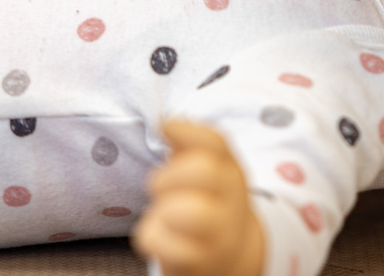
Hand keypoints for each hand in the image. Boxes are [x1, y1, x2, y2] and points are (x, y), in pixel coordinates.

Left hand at [132, 121, 263, 275]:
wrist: (228, 255)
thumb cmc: (206, 203)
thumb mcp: (207, 170)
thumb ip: (188, 144)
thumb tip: (167, 122)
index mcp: (231, 171)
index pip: (217, 142)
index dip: (187, 130)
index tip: (165, 127)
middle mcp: (231, 200)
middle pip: (204, 171)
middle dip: (169, 175)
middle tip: (160, 185)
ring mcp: (218, 233)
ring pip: (185, 211)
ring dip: (162, 209)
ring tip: (163, 213)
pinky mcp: (199, 261)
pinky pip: (163, 243)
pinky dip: (152, 236)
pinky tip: (160, 235)